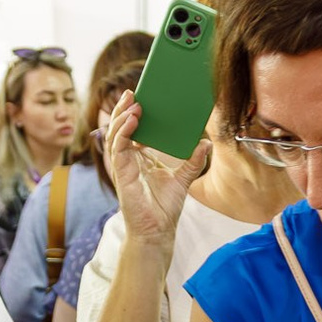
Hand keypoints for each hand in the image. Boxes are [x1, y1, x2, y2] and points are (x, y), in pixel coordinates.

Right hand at [106, 93, 210, 247]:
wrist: (158, 230)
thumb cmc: (165, 208)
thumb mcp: (184, 179)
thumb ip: (193, 161)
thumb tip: (206, 143)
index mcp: (141, 157)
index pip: (134, 130)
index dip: (135, 113)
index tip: (142, 96)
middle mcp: (129, 159)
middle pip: (121, 127)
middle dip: (124, 108)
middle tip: (133, 92)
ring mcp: (123, 165)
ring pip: (115, 134)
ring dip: (122, 116)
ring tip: (133, 102)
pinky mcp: (122, 173)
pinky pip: (118, 148)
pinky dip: (123, 132)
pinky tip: (132, 121)